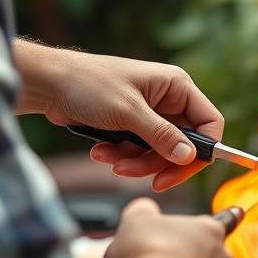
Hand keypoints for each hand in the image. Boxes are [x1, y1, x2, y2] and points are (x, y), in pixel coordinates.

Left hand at [15, 41, 223, 191]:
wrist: (48, 84)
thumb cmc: (89, 85)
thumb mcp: (128, 112)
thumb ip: (162, 136)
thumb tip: (190, 157)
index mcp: (177, 87)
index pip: (209, 123)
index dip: (202, 149)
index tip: (184, 169)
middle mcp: (169, 100)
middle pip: (183, 144)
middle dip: (158, 161)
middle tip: (134, 173)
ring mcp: (151, 114)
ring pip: (159, 152)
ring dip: (135, 161)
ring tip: (108, 159)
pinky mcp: (132, 126)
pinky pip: (139, 150)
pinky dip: (122, 156)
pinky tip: (100, 152)